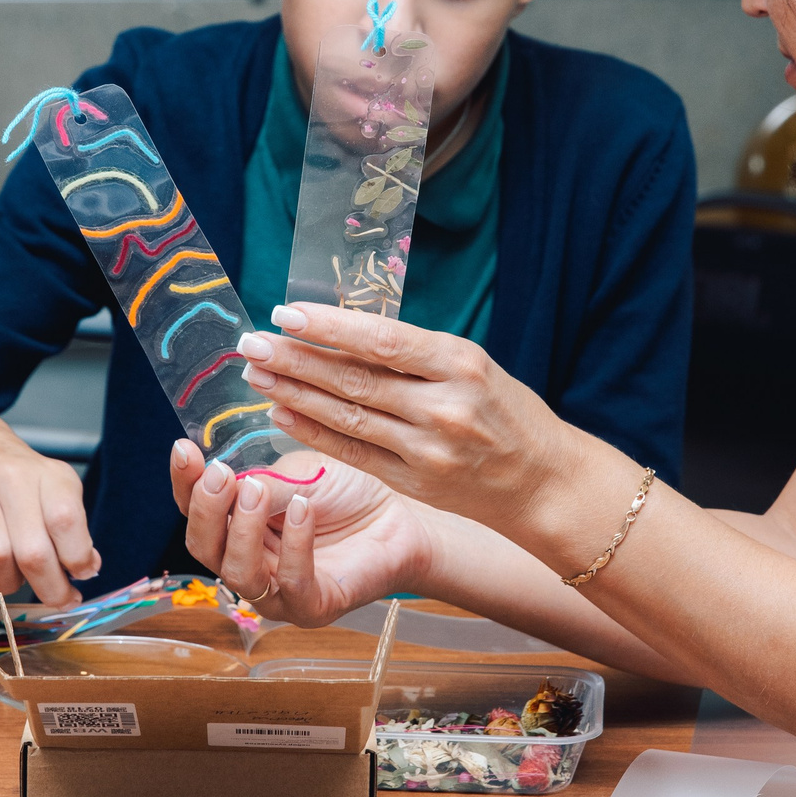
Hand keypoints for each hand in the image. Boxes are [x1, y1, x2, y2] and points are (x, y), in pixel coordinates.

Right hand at [0, 406, 99, 604]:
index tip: (78, 578)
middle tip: (51, 596)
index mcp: (49, 475)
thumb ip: (71, 528)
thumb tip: (87, 568)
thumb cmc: (8, 474)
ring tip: (6, 575)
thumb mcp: (50, 488)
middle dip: (48, 588)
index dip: (76, 560)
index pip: (67, 523)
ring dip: (4, 581)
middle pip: (33, 552)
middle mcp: (13, 476)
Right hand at [167, 442, 431, 627]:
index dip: (185, 483)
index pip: (196, 511)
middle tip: (219, 476)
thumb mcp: (297, 475)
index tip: (184, 450)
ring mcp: (278, 592)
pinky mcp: (313, 607)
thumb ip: (262, 485)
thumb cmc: (347, 493)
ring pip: (238, 573)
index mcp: (238, 526)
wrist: (402, 516)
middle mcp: (250, 563)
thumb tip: (230, 488)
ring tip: (256, 491)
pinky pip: (292, 582)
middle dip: (206, 510)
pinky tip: (302, 509)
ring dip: (242, 529)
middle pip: (204, 548)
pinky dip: (294, 543)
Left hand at [235, 304, 590, 529]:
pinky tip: (282, 412)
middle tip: (252, 342)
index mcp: (461, 364)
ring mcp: (428, 450)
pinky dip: (314, 432)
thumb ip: (414, 353)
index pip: (383, 340)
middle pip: (356, 379)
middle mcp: (444, 407)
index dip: (329, 327)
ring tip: (258, 373)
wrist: (543, 482)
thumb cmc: (506, 413)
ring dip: (295, 393)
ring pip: (348, 416)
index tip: (285, 313)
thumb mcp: (472, 366)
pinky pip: (354, 453)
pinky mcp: (415, 484)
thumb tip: (340, 330)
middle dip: (297, 358)